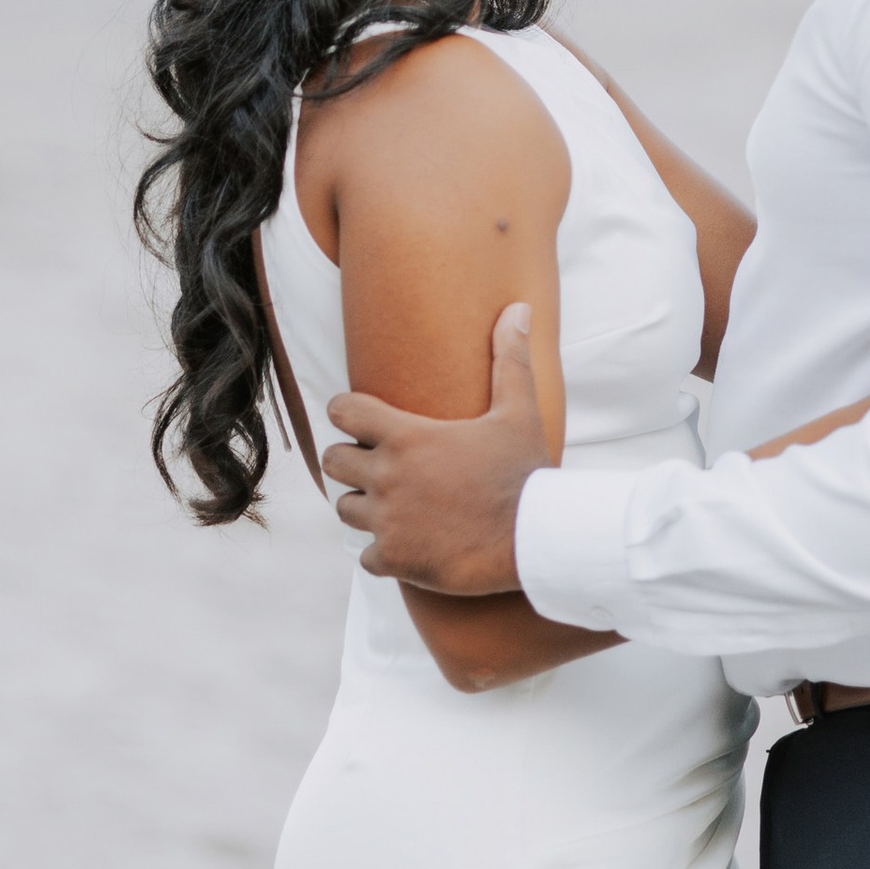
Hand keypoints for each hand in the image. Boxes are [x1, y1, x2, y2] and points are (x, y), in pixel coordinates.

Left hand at [323, 304, 548, 594]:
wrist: (537, 540)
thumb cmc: (527, 473)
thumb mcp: (519, 412)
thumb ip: (509, 359)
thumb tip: (517, 309)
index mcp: (407, 437)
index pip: (342, 410)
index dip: (347, 411)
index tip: (359, 418)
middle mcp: (387, 478)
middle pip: (332, 461)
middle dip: (350, 461)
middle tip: (379, 465)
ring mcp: (388, 522)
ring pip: (344, 509)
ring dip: (363, 506)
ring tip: (393, 505)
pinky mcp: (396, 560)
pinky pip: (366, 556)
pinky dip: (383, 552)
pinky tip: (409, 544)